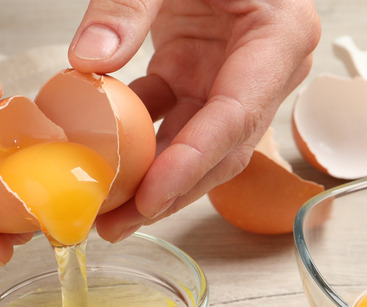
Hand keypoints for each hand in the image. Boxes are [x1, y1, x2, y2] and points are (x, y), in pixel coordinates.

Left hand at [68, 0, 320, 240]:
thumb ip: (129, 4)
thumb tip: (87, 60)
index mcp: (279, 36)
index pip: (237, 113)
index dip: (193, 161)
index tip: (150, 196)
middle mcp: (264, 68)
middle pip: (220, 147)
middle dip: (169, 192)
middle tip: (116, 225)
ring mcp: (230, 77)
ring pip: (194, 145)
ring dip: (150, 179)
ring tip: (104, 213)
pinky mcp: (198, 77)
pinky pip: (167, 119)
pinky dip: (133, 143)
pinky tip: (100, 163)